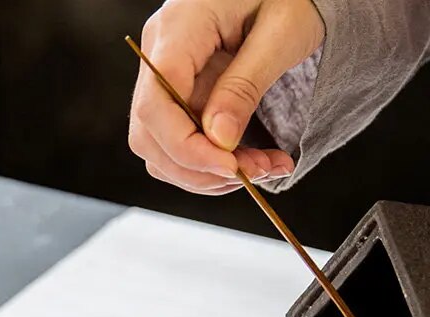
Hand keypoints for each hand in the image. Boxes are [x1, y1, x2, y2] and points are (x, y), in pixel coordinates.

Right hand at [128, 0, 324, 194]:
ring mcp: (170, 77)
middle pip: (150, 135)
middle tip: (257, 172)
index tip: (232, 168)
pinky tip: (255, 161)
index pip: (157, 105)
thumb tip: (219, 140)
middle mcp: (161, 53)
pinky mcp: (185, 95)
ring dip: (210, 174)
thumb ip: (244, 87)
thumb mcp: (279, 35)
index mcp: (178, 28)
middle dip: (201, 169)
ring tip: (263, 168)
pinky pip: (184, 144)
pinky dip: (216, 165)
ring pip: (163, 149)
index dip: (189, 149)